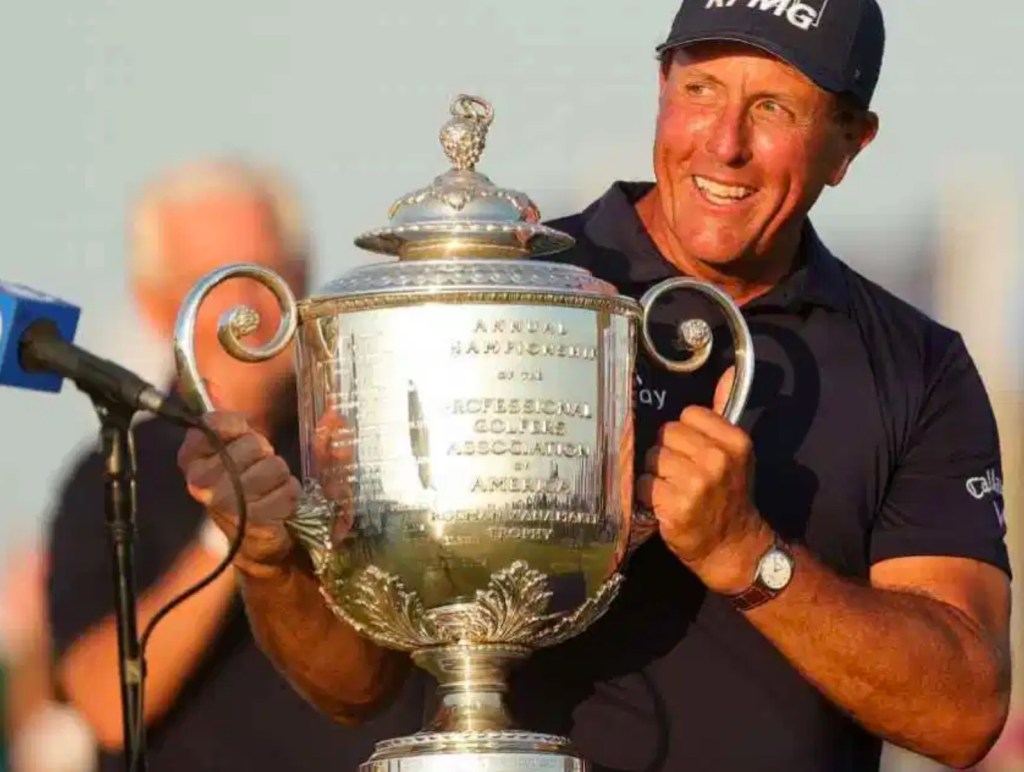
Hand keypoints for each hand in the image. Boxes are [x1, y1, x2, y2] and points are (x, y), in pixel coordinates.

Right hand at [178, 412, 300, 574]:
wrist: (253, 538)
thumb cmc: (247, 485)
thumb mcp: (244, 449)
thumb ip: (262, 426)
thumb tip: (333, 416)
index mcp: (191, 458)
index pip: (214, 423)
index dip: (237, 428)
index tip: (241, 439)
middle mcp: (200, 480)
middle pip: (253, 444)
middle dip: (264, 455)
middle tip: (257, 472)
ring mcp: (223, 500)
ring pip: (273, 467)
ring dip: (279, 478)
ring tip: (267, 490)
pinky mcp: (250, 518)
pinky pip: (286, 491)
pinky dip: (288, 497)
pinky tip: (276, 507)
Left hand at [636, 368, 771, 592]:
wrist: (732, 544)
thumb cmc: (729, 494)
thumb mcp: (734, 452)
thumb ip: (723, 410)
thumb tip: (730, 369)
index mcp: (734, 442)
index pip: (686, 416)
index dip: (685, 434)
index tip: (695, 453)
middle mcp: (716, 460)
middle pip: (665, 436)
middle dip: (667, 453)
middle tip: (682, 474)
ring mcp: (696, 484)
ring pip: (652, 459)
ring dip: (657, 475)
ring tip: (675, 489)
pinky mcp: (675, 506)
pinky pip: (644, 484)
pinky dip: (649, 495)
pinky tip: (666, 504)